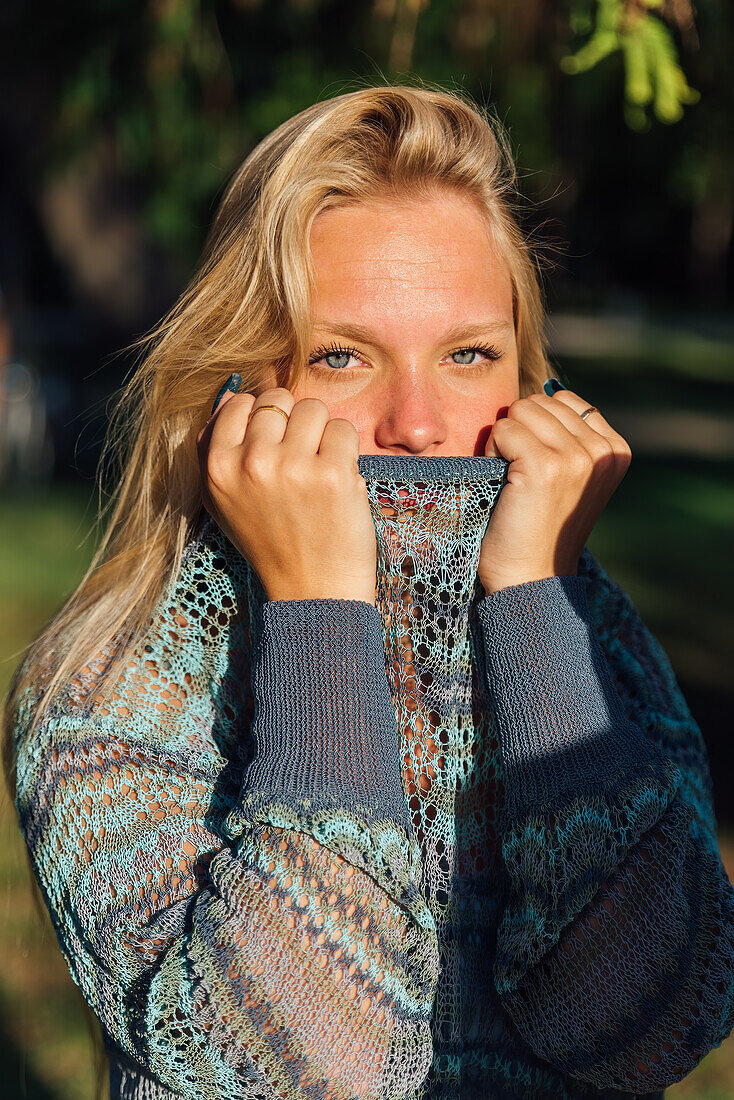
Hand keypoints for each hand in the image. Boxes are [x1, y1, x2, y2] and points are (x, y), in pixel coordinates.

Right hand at [196, 386, 377, 603]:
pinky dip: (346, 449)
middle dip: (294, 422)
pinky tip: (338, 478)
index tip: (274, 445)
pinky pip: (344, 429)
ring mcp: (293, 466)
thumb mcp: (223, 501)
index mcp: (217, 467)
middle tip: (300, 459)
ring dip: (322, 433)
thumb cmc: (271, 543)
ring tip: (318, 469)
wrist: (312, 590)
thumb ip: (216, 447)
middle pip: (279, 400)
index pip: (240, 402)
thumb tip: (231, 392)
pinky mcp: (332, 473)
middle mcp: (251, 463)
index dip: (263, 418)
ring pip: (313, 408)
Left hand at [479, 387, 631, 594]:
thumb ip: (568, 434)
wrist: (531, 578)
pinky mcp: (545, 465)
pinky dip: (491, 453)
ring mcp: (577, 457)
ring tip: (513, 481)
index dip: (538, 429)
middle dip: (520, 433)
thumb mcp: (570, 476)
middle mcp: (603, 450)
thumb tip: (548, 389)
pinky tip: (503, 485)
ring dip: (504, 442)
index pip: (564, 400)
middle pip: (539, 402)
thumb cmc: (540, 527)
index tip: (541, 472)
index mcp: (616, 449)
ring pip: (520, 411)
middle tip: (522, 478)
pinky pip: (503, 430)